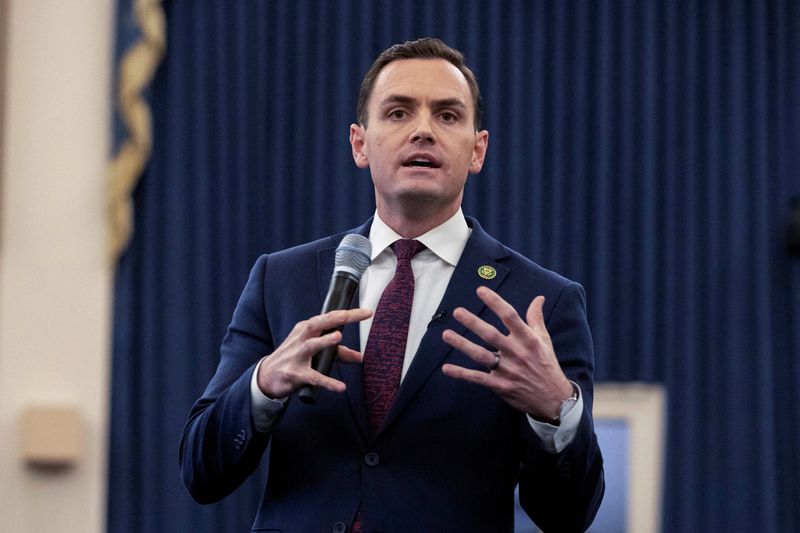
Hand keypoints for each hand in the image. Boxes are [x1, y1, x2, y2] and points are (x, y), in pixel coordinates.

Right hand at [256, 308, 371, 398]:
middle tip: (350, 315)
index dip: (348, 314)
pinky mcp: (295, 374)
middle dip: (335, 318)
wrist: (266, 377)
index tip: (367, 312)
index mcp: (306, 329)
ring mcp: (297, 356)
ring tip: (338, 337)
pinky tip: (340, 387)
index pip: (328, 318)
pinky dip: (327, 382)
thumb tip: (360, 357)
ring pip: (311, 345)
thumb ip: (338, 353)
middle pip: (318, 324)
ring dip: (324, 341)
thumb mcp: (314, 351)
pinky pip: (313, 377)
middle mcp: (301, 339)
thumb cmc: (293, 359)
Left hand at [441, 287, 572, 419]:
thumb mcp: (545, 340)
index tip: (481, 290)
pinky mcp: (501, 386)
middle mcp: (517, 353)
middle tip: (457, 311)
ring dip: (462, 345)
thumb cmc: (547, 365)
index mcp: (528, 339)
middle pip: (491, 335)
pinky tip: (446, 368)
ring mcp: (508, 370)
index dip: (495, 302)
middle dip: (473, 323)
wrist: (554, 399)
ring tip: (446, 334)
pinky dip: (462, 374)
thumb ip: (536, 318)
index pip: (510, 316)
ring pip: (481, 355)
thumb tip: (539, 298)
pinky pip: (478, 379)